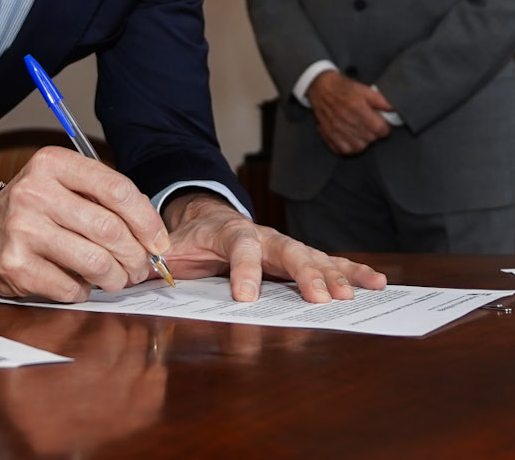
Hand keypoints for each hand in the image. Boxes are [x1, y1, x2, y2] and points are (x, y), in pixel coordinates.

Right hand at [0, 146, 170, 301]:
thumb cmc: (32, 210)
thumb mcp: (62, 185)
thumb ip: (103, 199)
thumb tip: (152, 234)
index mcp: (54, 164)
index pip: (117, 189)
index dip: (147, 220)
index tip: (159, 242)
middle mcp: (36, 191)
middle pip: (110, 229)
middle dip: (135, 256)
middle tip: (139, 268)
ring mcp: (23, 228)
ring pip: (95, 261)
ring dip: (115, 278)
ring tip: (116, 280)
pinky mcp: (15, 264)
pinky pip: (70, 287)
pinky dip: (83, 291)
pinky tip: (79, 285)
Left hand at [160, 191, 388, 302]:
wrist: (204, 216)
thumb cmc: (187, 238)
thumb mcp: (168, 248)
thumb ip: (158, 261)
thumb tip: (138, 275)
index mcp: (229, 233)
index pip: (240, 249)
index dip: (244, 272)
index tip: (246, 298)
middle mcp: (263, 235)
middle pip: (288, 252)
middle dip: (305, 274)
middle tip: (320, 298)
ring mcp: (284, 244)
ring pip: (313, 257)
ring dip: (334, 276)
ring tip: (351, 294)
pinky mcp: (297, 255)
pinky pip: (328, 261)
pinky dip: (351, 271)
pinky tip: (375, 281)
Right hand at [308, 68, 393, 155]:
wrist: (321, 88)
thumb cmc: (343, 88)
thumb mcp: (365, 89)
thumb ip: (381, 100)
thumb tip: (393, 109)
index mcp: (358, 108)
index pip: (380, 129)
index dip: (386, 128)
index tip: (384, 124)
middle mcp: (348, 120)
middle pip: (371, 139)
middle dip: (375, 133)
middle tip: (372, 125)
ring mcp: (338, 130)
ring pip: (359, 147)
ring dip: (364, 141)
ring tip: (363, 132)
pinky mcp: (330, 135)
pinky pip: (344, 150)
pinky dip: (350, 147)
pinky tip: (352, 139)